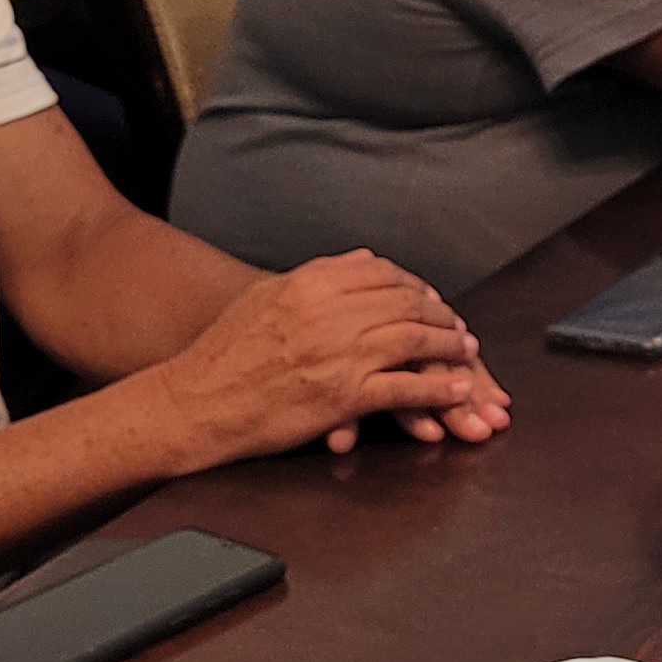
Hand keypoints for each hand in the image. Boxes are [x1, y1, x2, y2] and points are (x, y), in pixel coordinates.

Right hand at [151, 252, 504, 467]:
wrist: (195, 403)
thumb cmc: (223, 353)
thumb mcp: (266, 297)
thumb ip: (318, 276)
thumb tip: (362, 259)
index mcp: (311, 284)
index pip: (383, 273)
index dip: (415, 286)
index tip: (430, 299)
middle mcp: (329, 313)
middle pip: (406, 303)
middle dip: (440, 315)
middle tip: (459, 327)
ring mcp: (339, 353)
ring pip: (414, 340)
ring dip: (449, 347)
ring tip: (466, 353)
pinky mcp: (343, 394)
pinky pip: (406, 387)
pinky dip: (438, 389)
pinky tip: (456, 390)